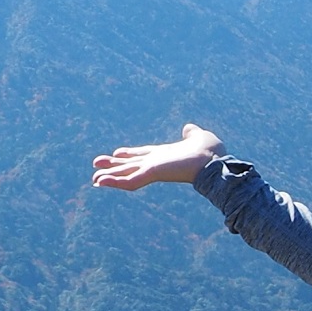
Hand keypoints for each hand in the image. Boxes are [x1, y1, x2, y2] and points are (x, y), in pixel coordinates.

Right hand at [91, 124, 223, 190]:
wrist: (216, 162)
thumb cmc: (211, 152)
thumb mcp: (199, 137)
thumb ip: (192, 133)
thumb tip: (189, 128)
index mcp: (164, 155)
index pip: (142, 154)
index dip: (130, 154)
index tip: (117, 153)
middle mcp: (156, 162)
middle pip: (130, 164)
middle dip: (114, 166)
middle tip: (96, 168)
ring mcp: (153, 168)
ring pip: (126, 174)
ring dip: (110, 176)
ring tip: (95, 180)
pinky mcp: (152, 173)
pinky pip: (130, 180)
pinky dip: (115, 182)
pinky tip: (101, 182)